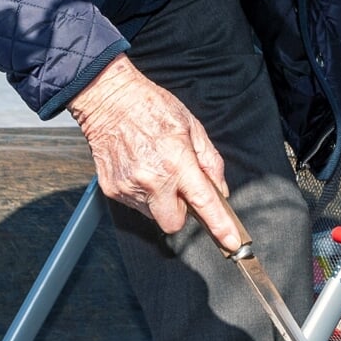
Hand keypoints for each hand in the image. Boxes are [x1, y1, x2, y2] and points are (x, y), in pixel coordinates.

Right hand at [66, 56, 239, 249]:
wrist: (109, 99)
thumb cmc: (151, 107)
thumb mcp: (191, 126)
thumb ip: (209, 161)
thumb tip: (219, 189)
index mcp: (176, 162)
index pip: (203, 203)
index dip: (219, 225)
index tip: (231, 241)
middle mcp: (152, 180)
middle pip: (173, 223)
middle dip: (180, 212)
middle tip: (178, 188)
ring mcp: (129, 187)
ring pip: (152, 214)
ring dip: (159, 200)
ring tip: (155, 169)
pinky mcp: (112, 189)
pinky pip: (134, 204)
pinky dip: (141, 193)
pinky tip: (140, 168)